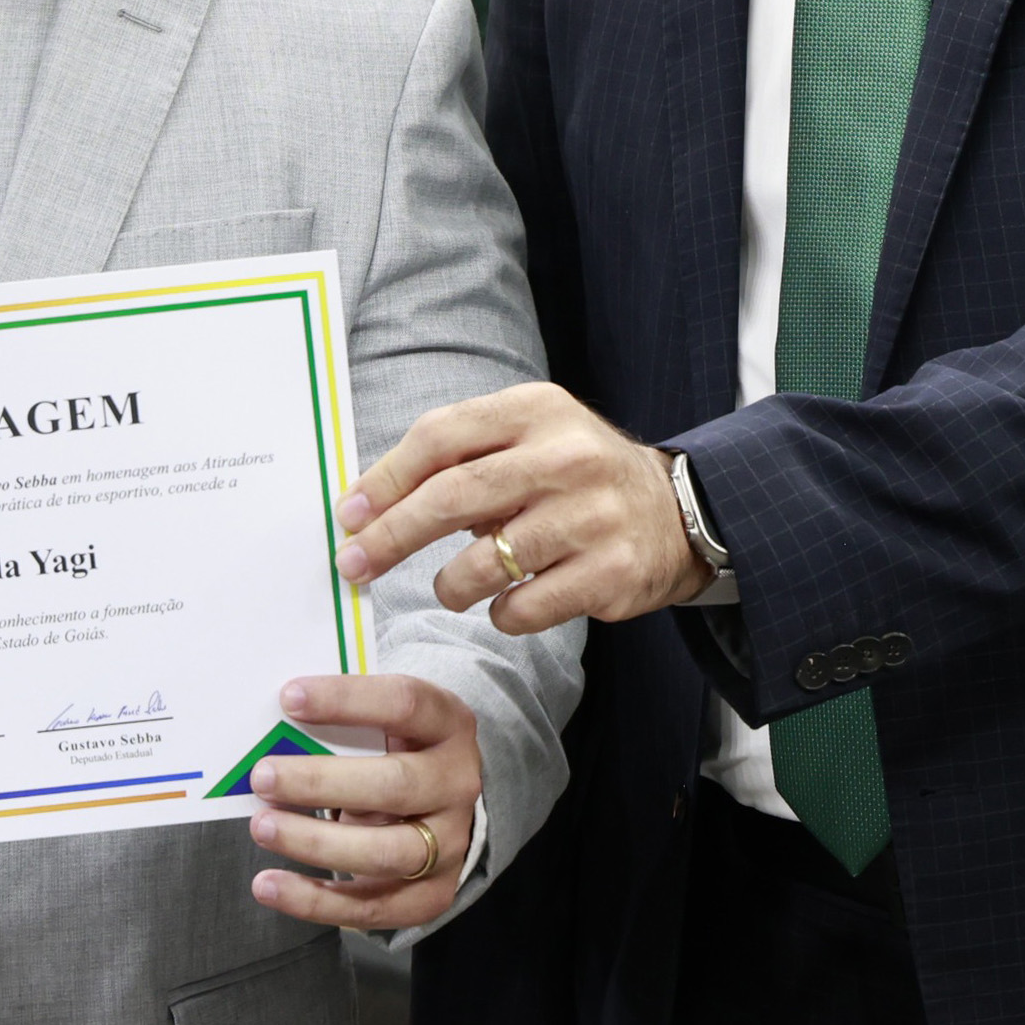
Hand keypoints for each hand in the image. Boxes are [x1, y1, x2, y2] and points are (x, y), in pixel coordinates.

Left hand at [243, 673, 479, 930]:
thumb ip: (340, 721)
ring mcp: (451, 843)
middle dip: (321, 782)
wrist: (443, 803)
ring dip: (315, 843)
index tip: (289, 699)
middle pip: (395, 785)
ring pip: (386, 852)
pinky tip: (269, 885)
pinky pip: (374, 907)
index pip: (404, 703)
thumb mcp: (383, 721)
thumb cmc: (392, 748)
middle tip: (263, 777)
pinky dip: (316, 900)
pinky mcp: (433, 893)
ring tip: (261, 827)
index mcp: (447, 723)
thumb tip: (266, 725)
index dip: (347, 700)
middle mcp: (457, 783)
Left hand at [336, 384, 713, 635]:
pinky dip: (499, 614)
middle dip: (390, 537)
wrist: (676, 513)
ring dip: (448, 586)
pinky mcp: (610, 574)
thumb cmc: (575, 476)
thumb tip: (368, 503)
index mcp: (536, 410)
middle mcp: (566, 457)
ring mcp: (592, 517)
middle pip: (451, 498)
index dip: (385, 478)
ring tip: (450, 588)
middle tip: (353, 564)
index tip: (349, 513)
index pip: (440, 436)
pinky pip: (522, 609)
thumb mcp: (528, 438)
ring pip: (483, 564)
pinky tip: (506, 603)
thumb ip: (460, 458)